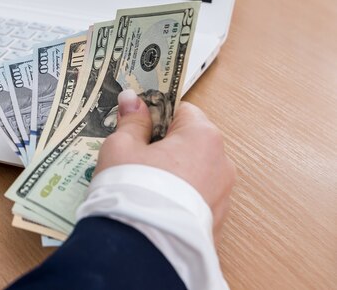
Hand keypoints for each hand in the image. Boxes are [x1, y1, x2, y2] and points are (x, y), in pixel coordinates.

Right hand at [96, 90, 235, 240]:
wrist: (143, 247)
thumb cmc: (133, 187)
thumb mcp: (122, 146)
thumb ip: (131, 121)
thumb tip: (131, 99)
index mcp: (203, 136)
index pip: (182, 110)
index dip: (156, 115)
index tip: (137, 125)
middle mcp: (222, 163)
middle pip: (190, 142)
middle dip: (164, 146)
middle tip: (134, 157)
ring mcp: (223, 195)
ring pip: (194, 172)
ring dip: (172, 174)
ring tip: (141, 186)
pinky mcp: (216, 222)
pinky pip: (195, 200)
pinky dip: (178, 199)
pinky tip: (153, 206)